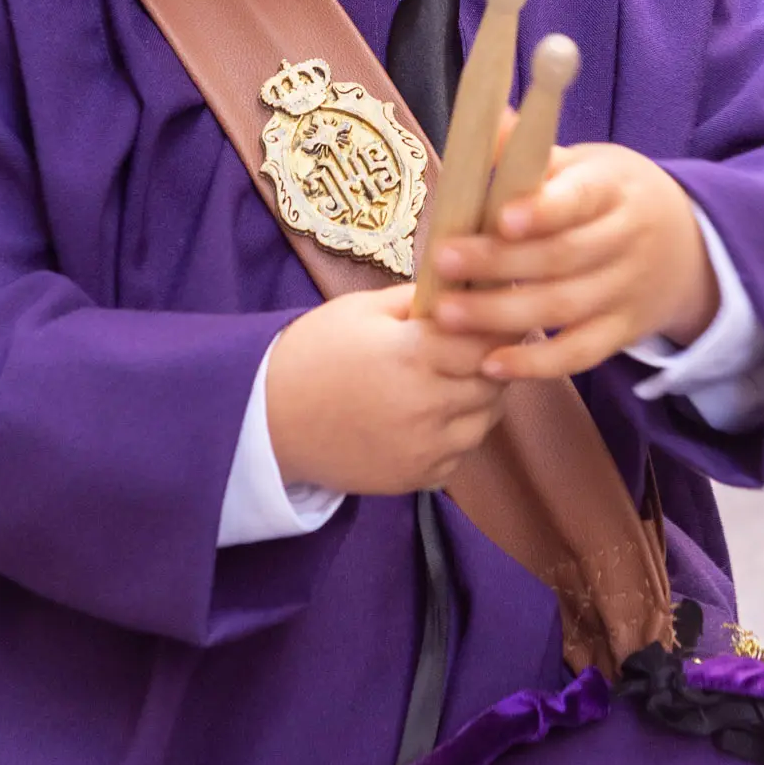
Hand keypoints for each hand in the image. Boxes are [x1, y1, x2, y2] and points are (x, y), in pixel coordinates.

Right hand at [265, 285, 509, 495]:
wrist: (267, 421)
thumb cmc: (312, 354)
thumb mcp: (361, 310)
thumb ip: (419, 298)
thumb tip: (466, 286)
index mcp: (414, 355)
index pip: (488, 339)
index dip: (497, 325)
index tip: (497, 314)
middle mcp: (427, 405)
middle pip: (493, 380)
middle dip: (490, 359)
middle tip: (476, 344)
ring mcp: (424, 448)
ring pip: (485, 419)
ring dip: (479, 397)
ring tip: (453, 377)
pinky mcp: (417, 478)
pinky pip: (461, 452)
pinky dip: (457, 432)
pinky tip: (432, 412)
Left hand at [430, 142, 719, 380]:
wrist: (688, 247)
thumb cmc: (612, 196)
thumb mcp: (586, 164)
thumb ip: (532, 153)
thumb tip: (488, 118)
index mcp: (614, 189)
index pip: (581, 200)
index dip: (543, 210)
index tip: (500, 218)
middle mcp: (626, 241)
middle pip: (562, 257)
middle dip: (499, 262)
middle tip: (442, 262)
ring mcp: (626, 291)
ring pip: (565, 308)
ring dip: (502, 314)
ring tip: (448, 314)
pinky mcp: (622, 333)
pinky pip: (579, 354)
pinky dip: (536, 364)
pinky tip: (490, 363)